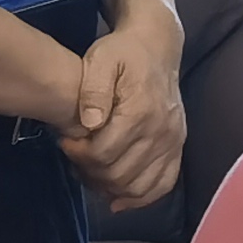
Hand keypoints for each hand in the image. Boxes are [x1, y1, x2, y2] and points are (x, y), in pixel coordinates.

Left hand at [59, 6, 186, 211]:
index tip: (65, 141)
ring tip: (92, 172)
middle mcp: (161, 131)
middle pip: (119, 174)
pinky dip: (141, 197)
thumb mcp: (101, 59)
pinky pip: (163, 184)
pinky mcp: (177, 147)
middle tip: (75, 156)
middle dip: (90, 172)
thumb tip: (90, 123)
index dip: (78, 154)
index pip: (103, 154)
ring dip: (111, 187)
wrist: (158, 46)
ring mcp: (173, 141)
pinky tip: (119, 197)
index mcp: (140, 111)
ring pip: (140, 186)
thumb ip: (93, 90)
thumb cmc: (123, 52)